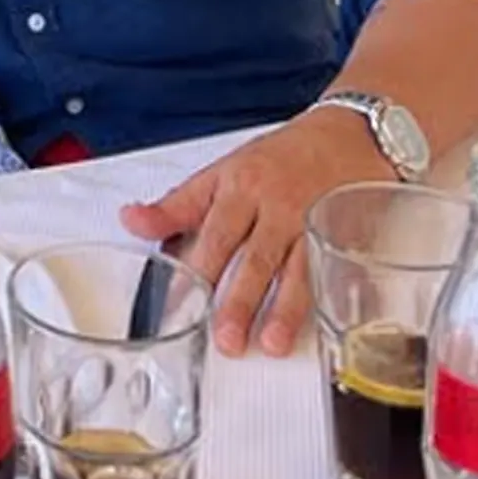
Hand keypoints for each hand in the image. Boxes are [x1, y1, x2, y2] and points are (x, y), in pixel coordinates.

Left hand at [120, 108, 391, 358]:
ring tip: (266, 343)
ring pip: (290, 267)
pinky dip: (321, 301)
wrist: (346, 135)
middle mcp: (269, 200)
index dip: (185, 260)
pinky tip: (317, 327)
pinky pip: (328, 272)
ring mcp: (305, 220)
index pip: (202, 221)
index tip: (170, 295)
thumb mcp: (224, 172)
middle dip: (233, 296)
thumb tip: (131, 221)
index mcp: (234, 182)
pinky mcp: (337, 235)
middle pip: (247, 251)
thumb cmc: (279, 159)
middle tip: (219, 335)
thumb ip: (180, 205)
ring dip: (280, 308)